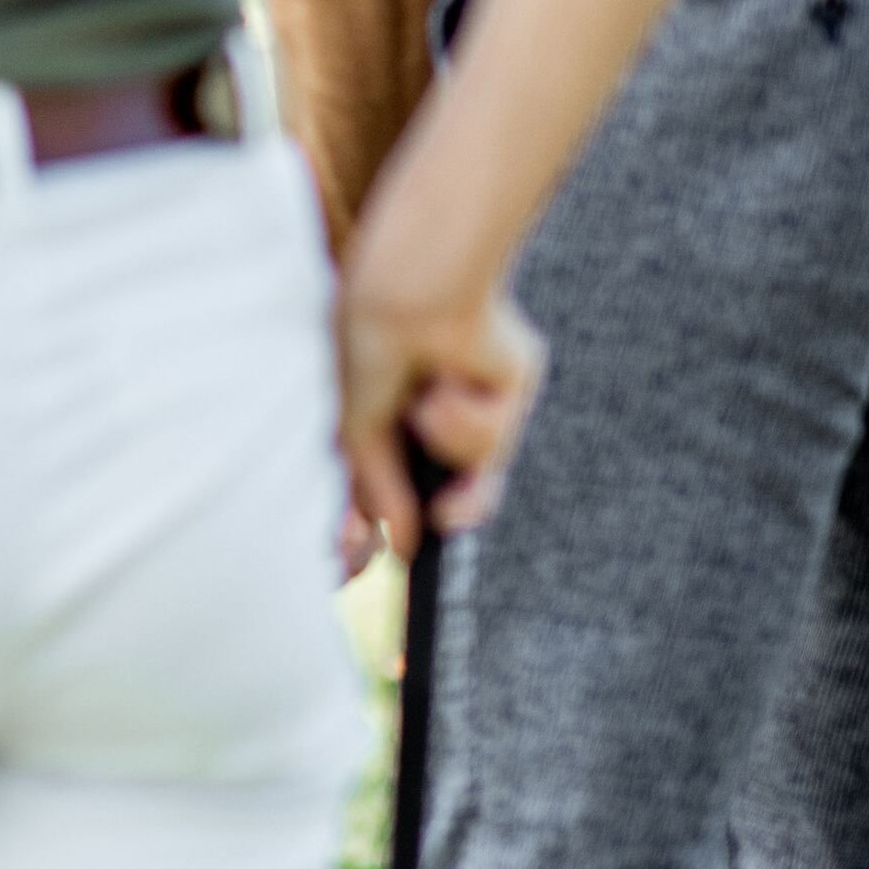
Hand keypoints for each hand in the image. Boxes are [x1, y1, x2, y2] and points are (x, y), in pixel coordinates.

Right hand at [333, 250, 544, 562]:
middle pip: (444, 497)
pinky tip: (450, 383)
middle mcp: (433, 421)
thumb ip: (379, 490)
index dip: (374, 534)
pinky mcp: (511, 395)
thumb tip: (401, 544)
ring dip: (446, 442)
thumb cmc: (368, 347)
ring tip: (426, 400)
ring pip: (474, 473)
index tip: (357, 573)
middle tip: (412, 553)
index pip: (384, 492)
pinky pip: (494, 443)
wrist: (409, 296)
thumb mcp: (359, 429)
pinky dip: (468, 419)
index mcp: (387, 420)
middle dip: (431, 522)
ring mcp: (475, 410)